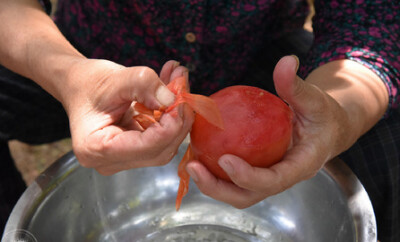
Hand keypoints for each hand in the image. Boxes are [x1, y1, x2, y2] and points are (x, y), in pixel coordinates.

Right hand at [64, 59, 193, 174]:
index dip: (171, 125)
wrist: (80, 84)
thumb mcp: (116, 77)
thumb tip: (172, 98)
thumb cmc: (89, 82)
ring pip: (164, 146)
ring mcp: (122, 159)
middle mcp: (108, 162)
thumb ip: (144, 84)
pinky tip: (171, 92)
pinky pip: (161, 139)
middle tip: (183, 89)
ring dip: (177, 116)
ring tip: (178, 84)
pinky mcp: (134, 152)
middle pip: (159, 151)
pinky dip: (171, 116)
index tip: (181, 98)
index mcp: (95, 149)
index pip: (146, 147)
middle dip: (178, 120)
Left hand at [185, 56, 362, 207]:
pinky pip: (234, 178)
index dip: (248, 177)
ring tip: (189, 162)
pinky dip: (215, 170)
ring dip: (211, 183)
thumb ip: (297, 85)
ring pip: (237, 192)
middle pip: (248, 196)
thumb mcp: (315, 99)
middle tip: (193, 167)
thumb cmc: (322, 116)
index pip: (274, 181)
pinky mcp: (258, 172)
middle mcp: (282, 179)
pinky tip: (198, 150)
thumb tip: (287, 61)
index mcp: (301, 166)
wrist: (326, 130)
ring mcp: (268, 178)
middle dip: (218, 188)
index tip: (225, 159)